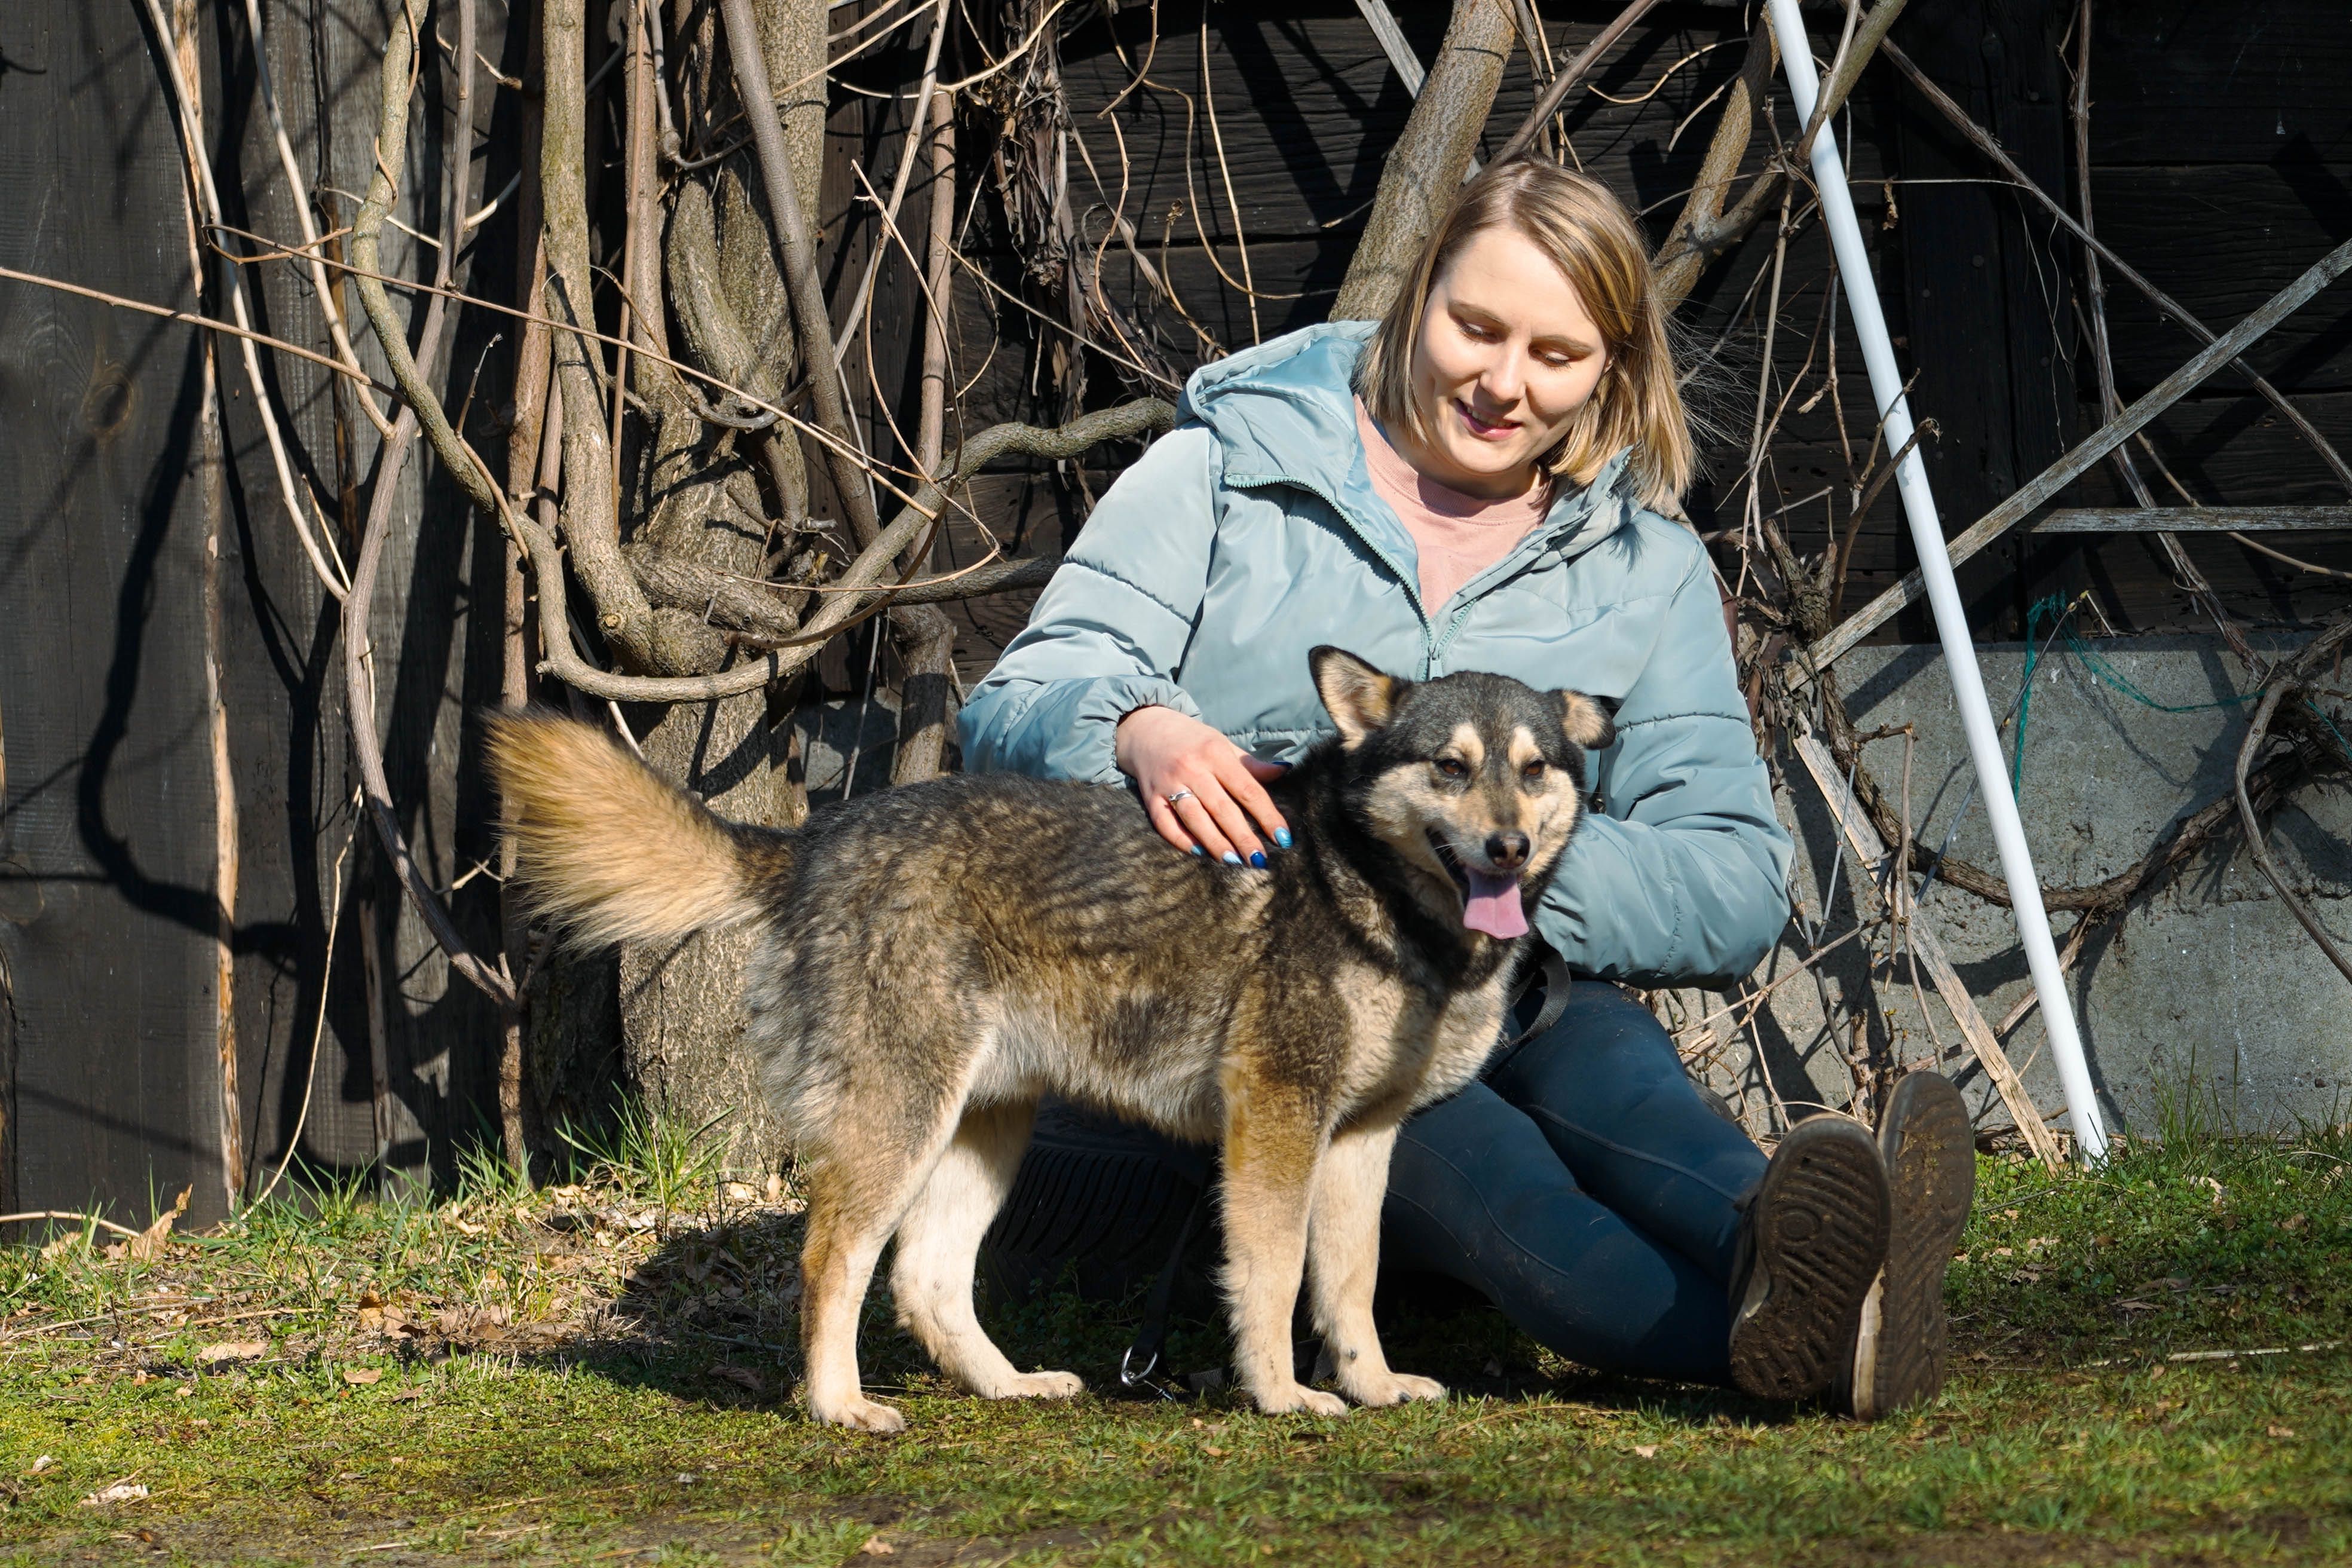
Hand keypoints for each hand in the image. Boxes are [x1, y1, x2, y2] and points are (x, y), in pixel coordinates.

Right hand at [1115, 706, 1291, 865]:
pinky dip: (1181, 839)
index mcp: (1215, 753)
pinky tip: (1198, 852)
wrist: (1145, 728)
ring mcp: (1169, 783)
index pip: (1247, 790)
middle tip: (1259, 860)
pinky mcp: (1150, 797)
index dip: (1267, 815)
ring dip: (1215, 842)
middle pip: (1222, 809)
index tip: (1283, 838)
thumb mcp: (1223, 744)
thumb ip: (1251, 764)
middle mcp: (1192, 768)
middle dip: (1243, 837)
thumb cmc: (1193, 740)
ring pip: (1194, 818)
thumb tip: (1283, 772)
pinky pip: (1164, 823)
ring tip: (1233, 862)